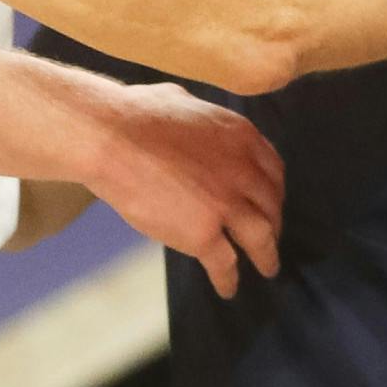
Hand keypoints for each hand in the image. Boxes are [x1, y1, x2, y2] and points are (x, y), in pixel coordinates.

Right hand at [89, 83, 282, 298]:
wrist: (112, 138)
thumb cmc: (135, 113)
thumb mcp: (182, 99)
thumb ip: (198, 114)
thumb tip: (191, 113)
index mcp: (240, 136)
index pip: (273, 170)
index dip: (274, 190)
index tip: (270, 201)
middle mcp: (243, 170)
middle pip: (272, 204)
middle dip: (274, 222)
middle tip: (270, 235)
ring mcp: (226, 204)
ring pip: (261, 238)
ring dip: (267, 256)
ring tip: (268, 268)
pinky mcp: (203, 233)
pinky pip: (226, 263)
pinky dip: (229, 278)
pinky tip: (228, 287)